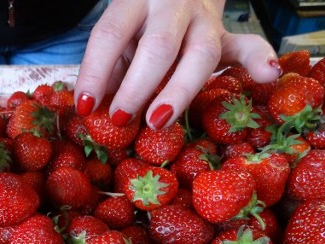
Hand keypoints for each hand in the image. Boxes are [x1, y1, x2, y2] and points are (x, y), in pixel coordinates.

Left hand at [74, 0, 281, 128]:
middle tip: (120, 118)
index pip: (110, 34)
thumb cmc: (138, 25)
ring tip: (158, 121)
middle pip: (158, 46)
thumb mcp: (118, 38)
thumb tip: (93, 113)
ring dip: (179, 91)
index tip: (85, 107)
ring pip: (201, 53)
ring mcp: (203, 18)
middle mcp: (170, 5)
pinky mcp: (226, 33)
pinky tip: (269, 75)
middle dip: (138, 87)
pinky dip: (259, 60)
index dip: (96, 73)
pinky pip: (247, 45)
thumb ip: (108, 70)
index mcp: (133, 2)